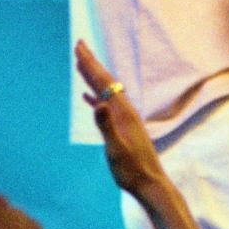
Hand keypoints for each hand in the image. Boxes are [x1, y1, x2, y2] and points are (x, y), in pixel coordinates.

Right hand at [74, 40, 163, 196]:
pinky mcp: (122, 128)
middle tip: (79, 44)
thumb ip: (106, 126)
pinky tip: (88, 96)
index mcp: (123, 112)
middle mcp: (125, 110)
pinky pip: (106, 105)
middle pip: (106, 80)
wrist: (149, 184)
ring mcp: (124, 118)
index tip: (80, 47)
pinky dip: (95, 96)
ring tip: (81, 64)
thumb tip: (99, 103)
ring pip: (105, 91)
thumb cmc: (132, 169)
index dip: (91, 64)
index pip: (104, 82)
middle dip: (91, 62)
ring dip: (93, 76)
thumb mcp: (116, 149)